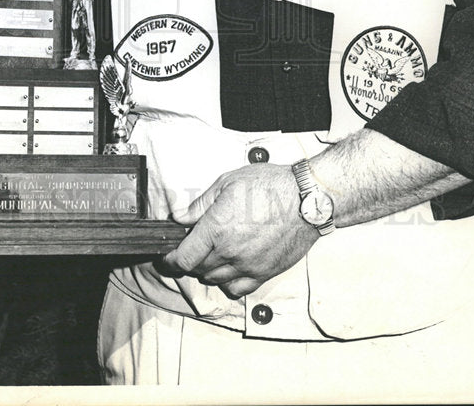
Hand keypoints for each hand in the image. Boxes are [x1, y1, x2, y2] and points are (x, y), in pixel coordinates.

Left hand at [161, 164, 318, 298]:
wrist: (305, 200)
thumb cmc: (269, 186)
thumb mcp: (228, 183)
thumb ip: (200, 204)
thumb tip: (178, 217)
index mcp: (217, 228)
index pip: (184, 257)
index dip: (170, 260)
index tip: (167, 256)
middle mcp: (230, 252)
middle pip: (197, 269)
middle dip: (190, 259)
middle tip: (193, 245)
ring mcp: (247, 266)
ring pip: (215, 280)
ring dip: (208, 269)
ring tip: (213, 252)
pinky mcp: (263, 274)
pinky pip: (237, 289)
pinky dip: (228, 282)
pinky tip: (229, 267)